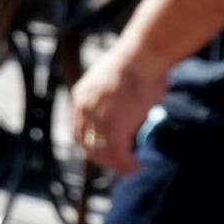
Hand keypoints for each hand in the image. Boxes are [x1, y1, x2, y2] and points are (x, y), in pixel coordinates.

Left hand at [68, 38, 169, 177]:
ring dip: (116, 164)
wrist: (143, 54)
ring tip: (129, 168)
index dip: (91, 144)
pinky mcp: (114, 127)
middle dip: (103, 157)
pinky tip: (135, 167)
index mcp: (81, 96)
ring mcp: (98, 118)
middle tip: (119, 164)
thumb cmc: (138, 61)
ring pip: (102, 152)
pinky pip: (118, 154)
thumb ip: (114, 98)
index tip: (105, 152)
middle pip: (87, 144)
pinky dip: (126, 164)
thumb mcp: (116, 81)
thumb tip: (129, 110)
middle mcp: (84, 109)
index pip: (80, 129)